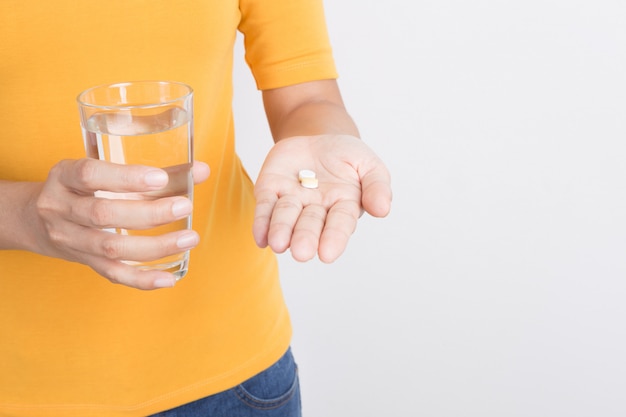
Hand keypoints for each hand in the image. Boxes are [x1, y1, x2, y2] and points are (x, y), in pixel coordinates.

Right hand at [28, 158, 209, 289]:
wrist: (35, 218)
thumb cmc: (84, 188)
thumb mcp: (106, 171)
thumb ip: (156, 172)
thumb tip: (202, 170)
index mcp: (64, 176)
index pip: (90, 175)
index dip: (126, 178)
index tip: (160, 178)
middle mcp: (61, 208)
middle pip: (103, 214)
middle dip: (148, 213)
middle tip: (184, 206)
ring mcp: (69, 239)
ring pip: (110, 248)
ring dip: (155, 246)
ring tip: (189, 238)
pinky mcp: (83, 262)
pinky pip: (112, 274)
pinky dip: (142, 279)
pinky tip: (169, 278)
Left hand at [253, 134, 391, 261]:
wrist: (317, 137)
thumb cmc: (346, 156)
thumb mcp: (369, 164)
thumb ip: (377, 185)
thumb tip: (383, 209)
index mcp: (343, 206)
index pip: (339, 224)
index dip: (333, 238)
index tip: (327, 254)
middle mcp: (316, 210)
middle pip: (310, 225)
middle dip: (305, 237)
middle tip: (301, 252)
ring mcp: (292, 202)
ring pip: (284, 218)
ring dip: (281, 230)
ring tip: (278, 244)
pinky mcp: (270, 191)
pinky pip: (264, 208)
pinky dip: (261, 222)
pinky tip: (260, 238)